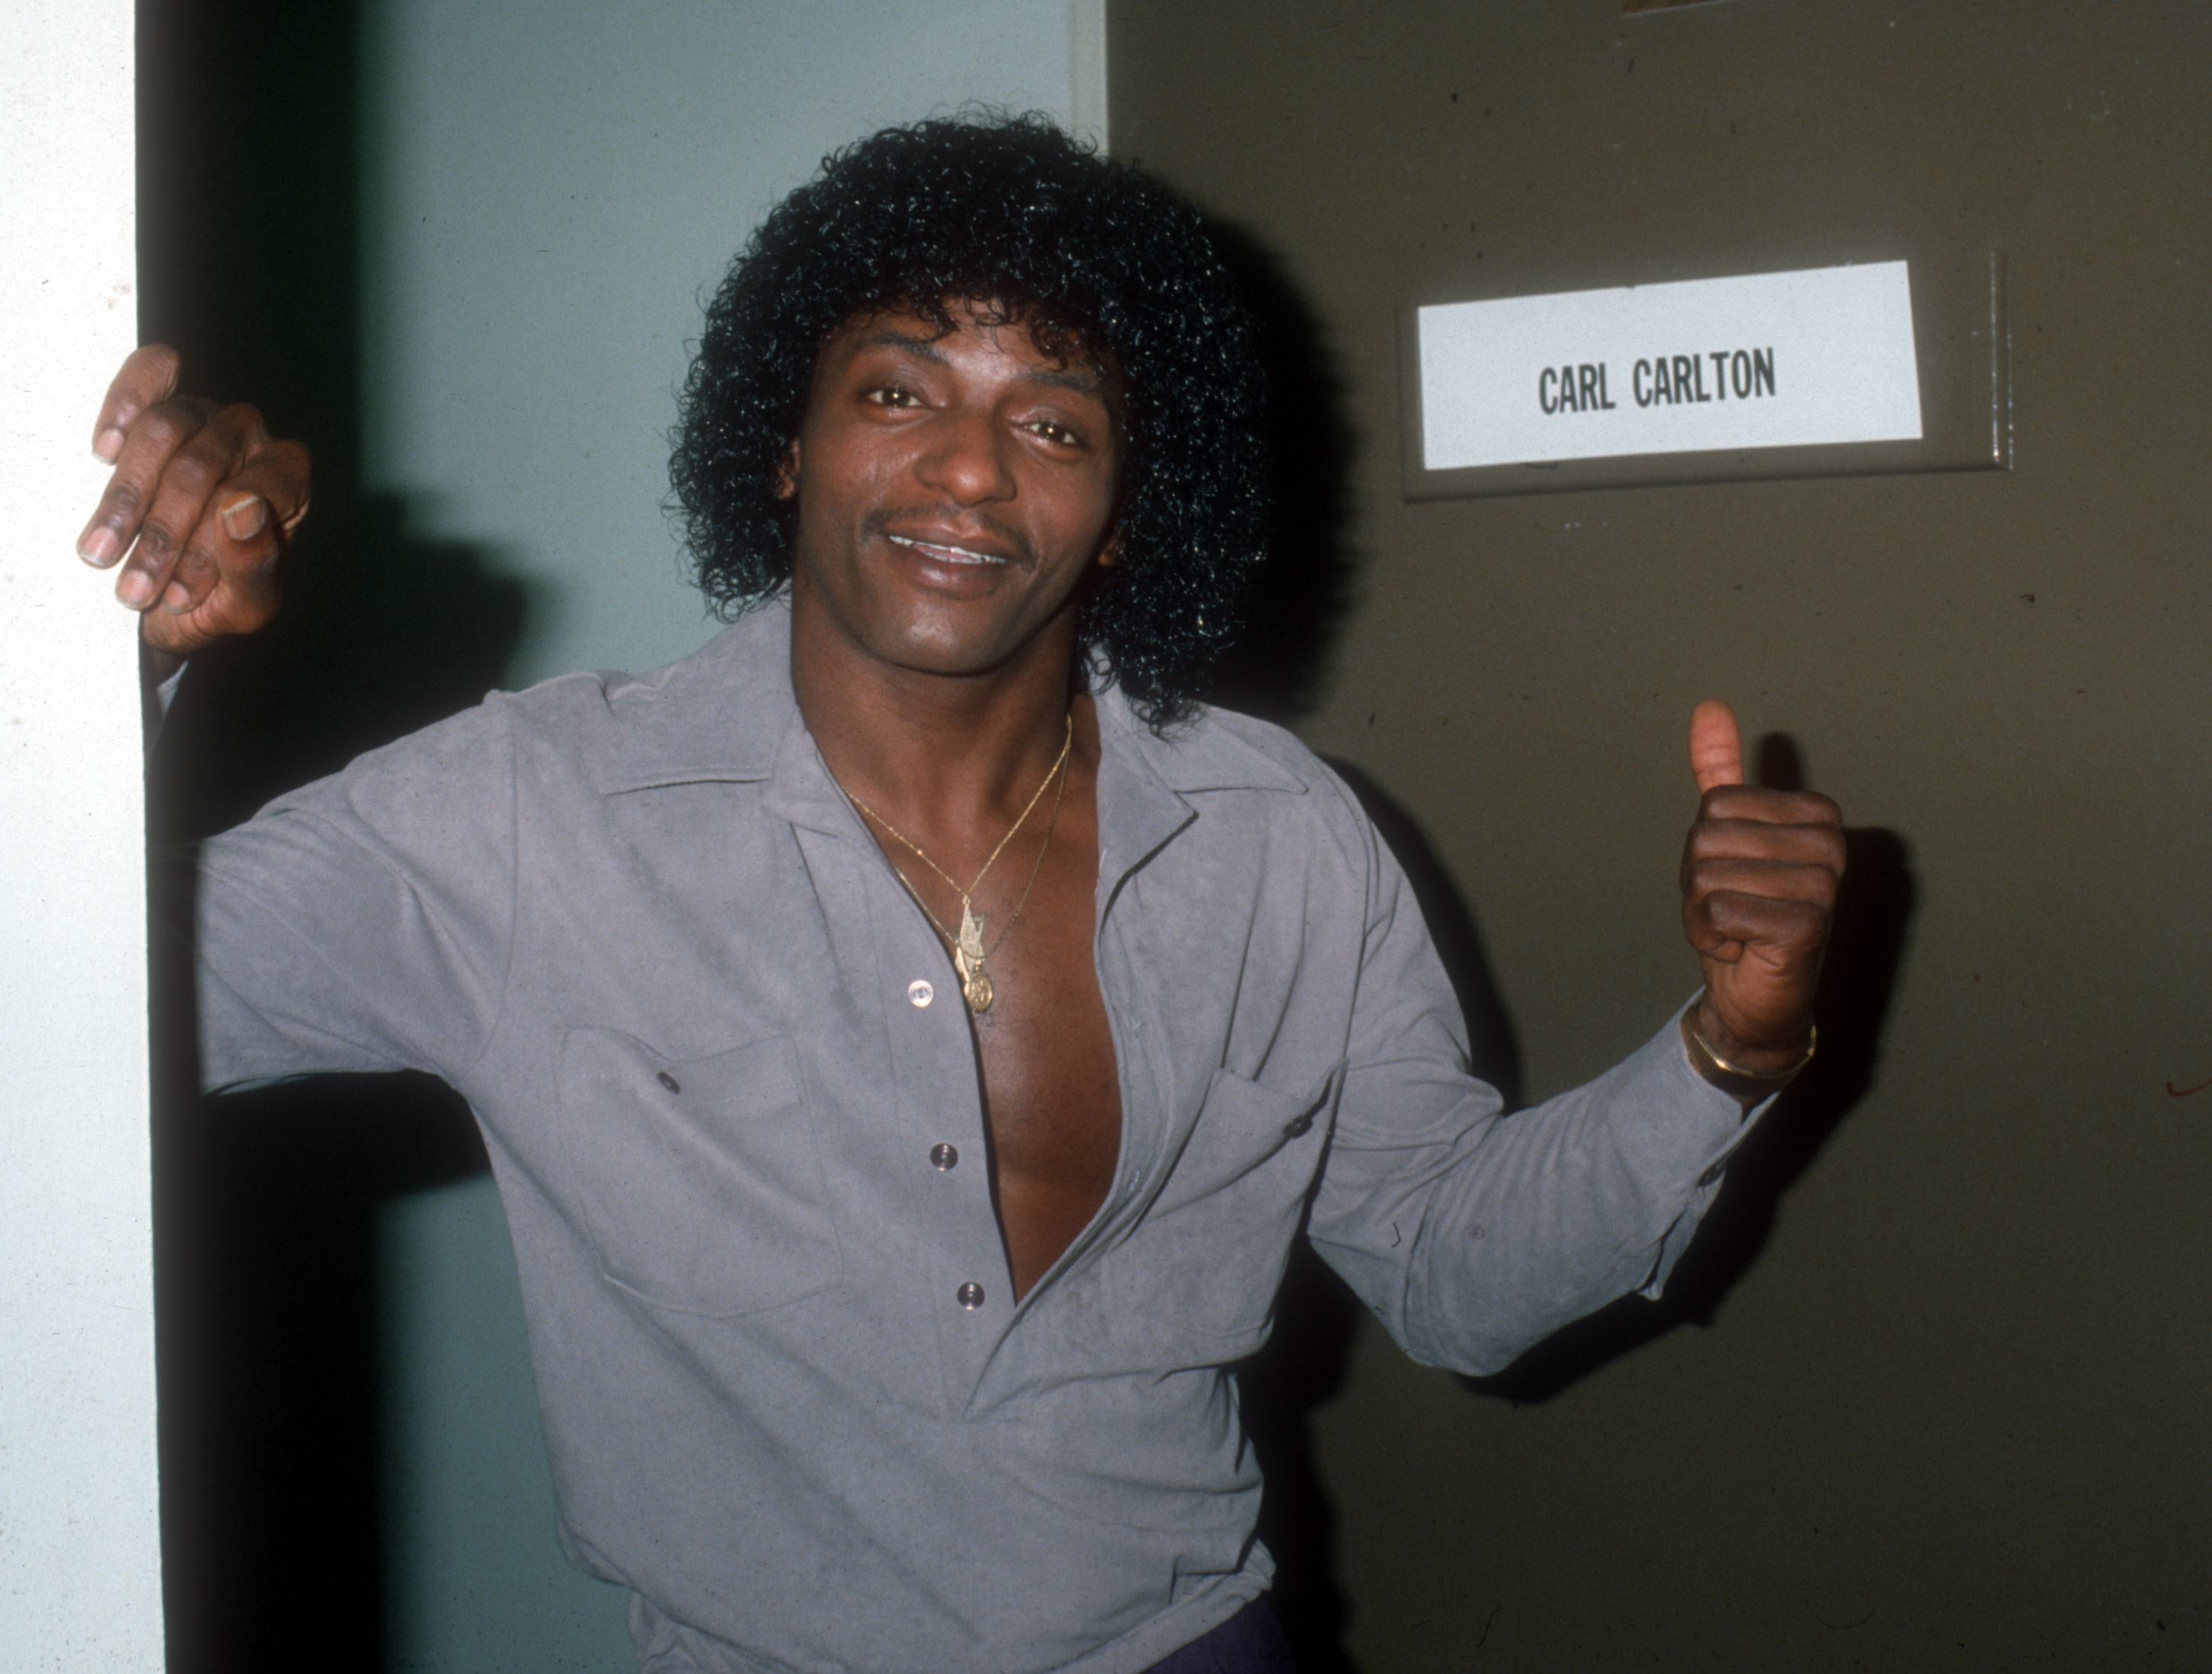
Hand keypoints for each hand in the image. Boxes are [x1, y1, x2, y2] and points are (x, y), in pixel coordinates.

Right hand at [76, 345, 311, 659]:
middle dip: (162, 537)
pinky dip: (126, 400)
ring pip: (163, 430)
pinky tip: (105, 450)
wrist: (167, 599)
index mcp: (287, 482)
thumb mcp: (246, 606)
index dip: (209, 547)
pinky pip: (152, 373)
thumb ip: (253, 565)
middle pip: (199, 467)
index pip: (255, 491)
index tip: (177, 594)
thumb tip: (243, 510)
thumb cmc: (220, 600)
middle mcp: (251, 440)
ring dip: (126, 498)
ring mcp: (206, 414)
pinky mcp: (162, 400)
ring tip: (102, 554)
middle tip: (134, 591)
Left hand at [1680, 699, 1845, 1074]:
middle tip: (1733, 907)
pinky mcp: (1808, 926)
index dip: (1705, 845)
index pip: (1715, 804)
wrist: (1755, 991)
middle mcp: (1828, 844)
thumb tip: (1709, 706)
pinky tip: (1743, 948)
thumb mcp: (1727, 834)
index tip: (1736, 874)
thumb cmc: (1744, 909)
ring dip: (1703, 913)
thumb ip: (1722, 770)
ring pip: (1707, 876)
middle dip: (1699, 882)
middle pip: (1706, 839)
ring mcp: (1823, 885)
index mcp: (1814, 814)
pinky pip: (1719, 911)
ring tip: (1738, 928)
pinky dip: (1713, 936)